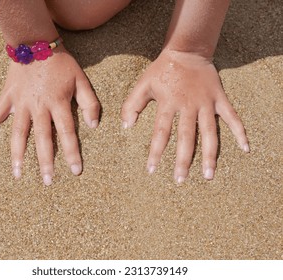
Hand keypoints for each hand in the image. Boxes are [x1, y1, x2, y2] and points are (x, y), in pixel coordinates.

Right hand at [0, 47, 99, 184]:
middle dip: (45, 162)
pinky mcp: (8, 96)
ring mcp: (21, 103)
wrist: (37, 42)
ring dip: (18, 154)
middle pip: (43, 140)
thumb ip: (89, 103)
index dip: (73, 154)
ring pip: (19, 133)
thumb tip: (93, 126)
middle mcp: (39, 107)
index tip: (75, 171)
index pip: (68, 134)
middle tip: (46, 182)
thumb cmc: (61, 63)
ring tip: (17, 174)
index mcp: (58, 104)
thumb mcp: (81, 80)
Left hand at [121, 49, 248, 182]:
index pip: (161, 132)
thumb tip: (125, 126)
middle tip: (180, 180)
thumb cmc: (162, 70)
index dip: (155, 152)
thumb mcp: (143, 84)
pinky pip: (232, 117)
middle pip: (186, 137)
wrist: (186, 51)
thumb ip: (132, 104)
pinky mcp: (219, 98)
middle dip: (183, 160)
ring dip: (209, 155)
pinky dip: (239, 131)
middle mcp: (188, 105)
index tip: (151, 170)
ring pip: (209, 133)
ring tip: (209, 175)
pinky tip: (245, 148)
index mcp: (169, 103)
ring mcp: (206, 103)